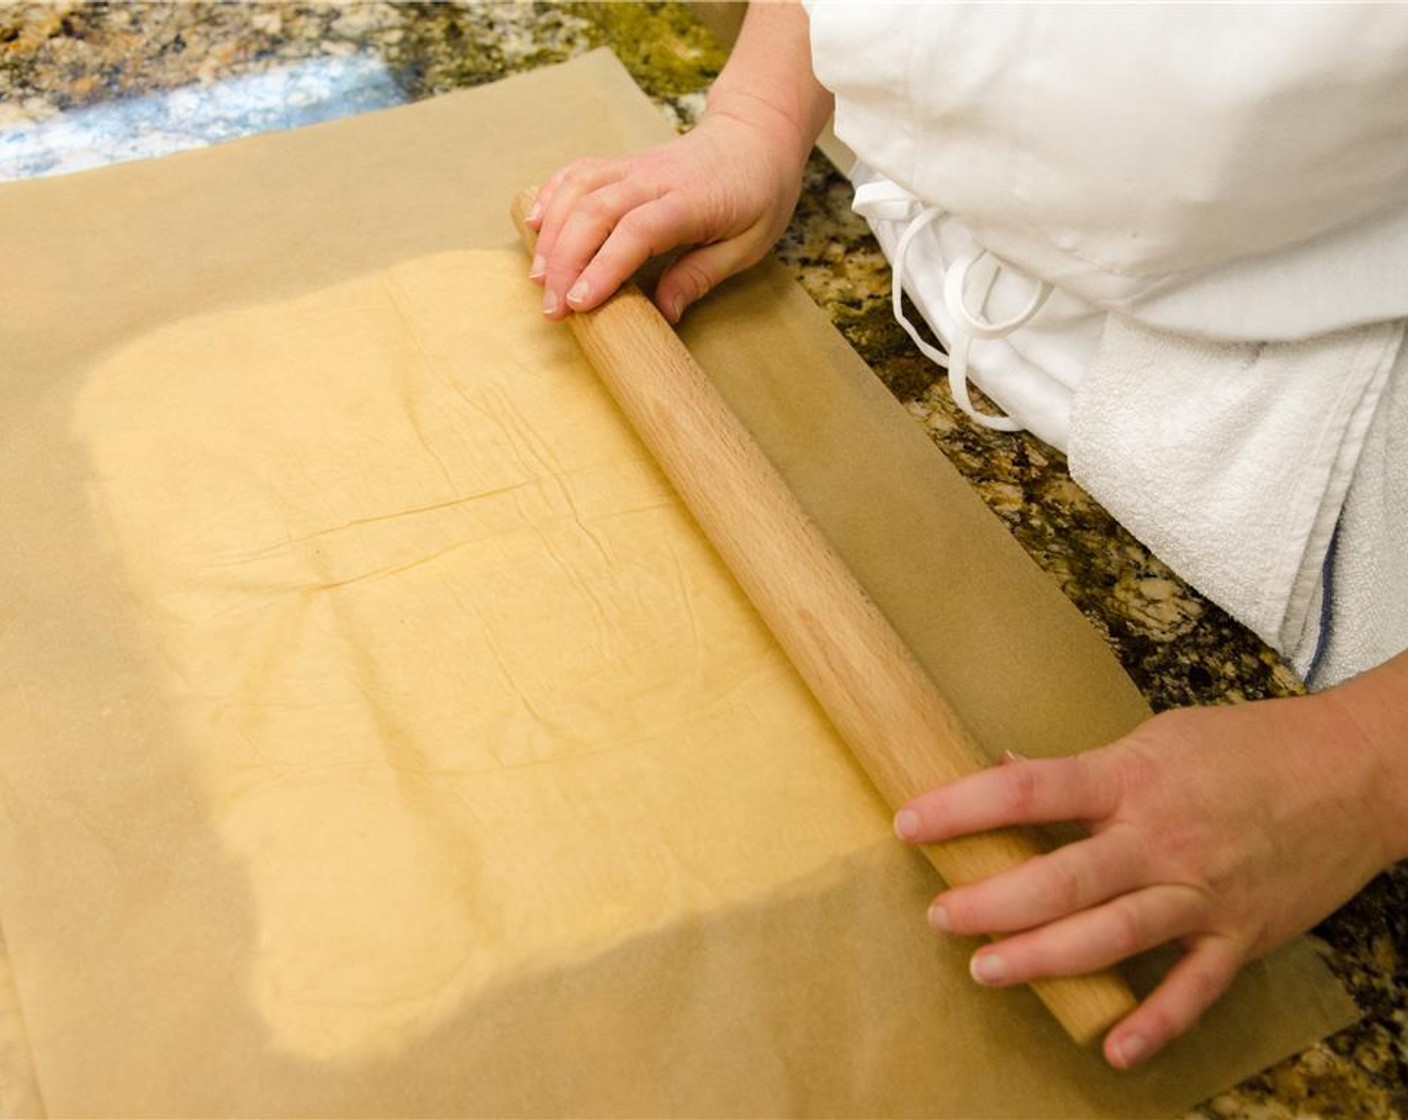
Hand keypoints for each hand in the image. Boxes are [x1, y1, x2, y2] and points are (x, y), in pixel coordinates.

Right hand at [526, 102, 809, 324]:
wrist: (756, 136)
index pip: (637, 233)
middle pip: (595, 213)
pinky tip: (533, 224)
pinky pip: (577, 173)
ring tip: (539, 278)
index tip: (581, 302)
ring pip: (578, 192)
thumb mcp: (747, 245)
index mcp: (690, 202)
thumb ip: (701, 276)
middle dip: (566, 262)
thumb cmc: (758, 195)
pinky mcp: (622, 164)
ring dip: (551, 234)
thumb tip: (664, 312)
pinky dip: (550, 195)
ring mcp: (633, 167)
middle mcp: (654, 179)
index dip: (604, 267)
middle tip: (553, 308)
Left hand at [894, 654, 1407, 1069]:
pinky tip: (1115, 1049)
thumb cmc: (1248, 746)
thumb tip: (1013, 766)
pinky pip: (1194, 987)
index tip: (910, 823)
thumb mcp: (1157, 736)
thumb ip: (1087, 766)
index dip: (963, 806)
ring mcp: (1203, 890)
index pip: (1030, 790)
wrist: (1356, 772)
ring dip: (1047, 958)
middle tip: (942, 915)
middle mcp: (1163, 836)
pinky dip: (1157, 1022)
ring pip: (1115, 934)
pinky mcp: (1241, 933)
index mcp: (1132, 777)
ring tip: (987, 970)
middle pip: (1064, 877)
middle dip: (994, 901)